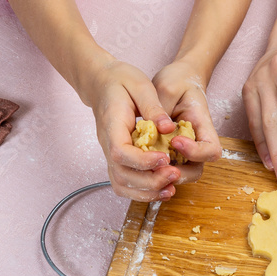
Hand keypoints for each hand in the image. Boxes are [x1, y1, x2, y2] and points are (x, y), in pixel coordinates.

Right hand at [87, 57, 181, 201]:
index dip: (142, 160)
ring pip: (122, 185)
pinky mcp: (117, 160)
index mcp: (111, 125)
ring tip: (171, 188)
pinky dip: (142, 192)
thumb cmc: (120, 81)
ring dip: (147, 192)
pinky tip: (162, 188)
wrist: (101, 83)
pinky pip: (125, 184)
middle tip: (175, 173)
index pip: (120, 152)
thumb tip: (168, 128)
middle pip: (122, 175)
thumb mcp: (140, 84)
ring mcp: (110, 155)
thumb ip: (153, 107)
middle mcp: (107, 145)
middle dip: (150, 181)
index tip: (165, 157)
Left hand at [152, 59, 222, 184]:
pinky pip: (165, 170)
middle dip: (177, 173)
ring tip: (146, 166)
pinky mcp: (171, 153)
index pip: (211, 150)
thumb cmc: (177, 81)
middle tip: (157, 164)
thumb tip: (158, 129)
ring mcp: (184, 151)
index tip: (176, 140)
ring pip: (180, 174)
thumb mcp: (167, 87)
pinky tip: (140, 163)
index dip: (195, 152)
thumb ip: (161, 108)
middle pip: (196, 171)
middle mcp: (197, 144)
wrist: (176, 80)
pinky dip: (154, 171)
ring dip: (163, 176)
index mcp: (204, 126)